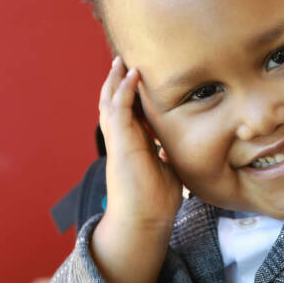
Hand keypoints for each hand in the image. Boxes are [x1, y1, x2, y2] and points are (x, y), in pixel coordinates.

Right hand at [91, 56, 182, 282]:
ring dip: (115, 81)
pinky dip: (123, 92)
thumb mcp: (167, 170)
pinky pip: (118, 111)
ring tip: (121, 62)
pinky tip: (130, 76)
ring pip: (110, 103)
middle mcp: (122, 140)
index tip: (139, 79)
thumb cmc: (156, 201)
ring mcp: (118, 141)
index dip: (132, 95)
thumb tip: (173, 149)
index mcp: (133, 145)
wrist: (145, 221)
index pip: (130, 113)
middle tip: (123, 62)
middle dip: (117, 82)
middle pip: (114, 104)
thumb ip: (167, 156)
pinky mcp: (120, 144)